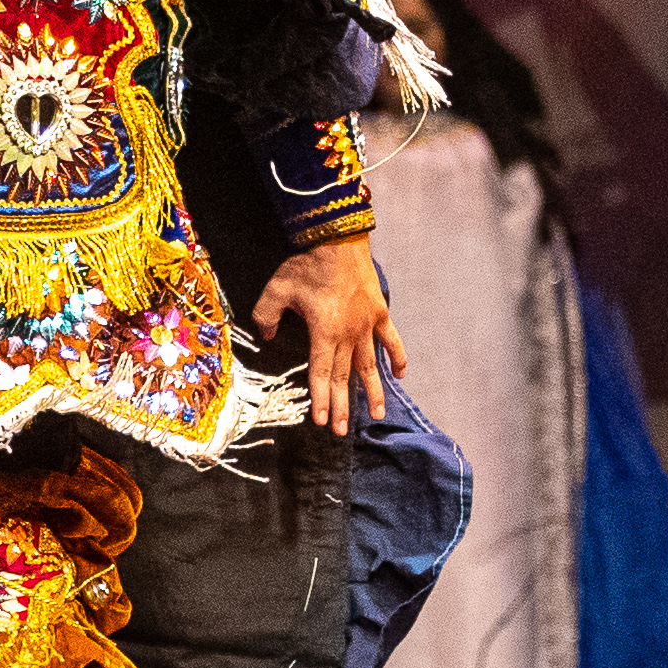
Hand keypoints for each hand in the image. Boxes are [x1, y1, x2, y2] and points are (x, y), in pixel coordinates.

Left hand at [249, 239, 403, 431]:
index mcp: (324, 332)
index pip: (322, 373)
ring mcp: (367, 324)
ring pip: (370, 365)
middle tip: (340, 431)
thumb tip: (267, 335)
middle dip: (342, 406)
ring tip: (377, 415)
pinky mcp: (379, 311)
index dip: (321, 398)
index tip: (320, 421)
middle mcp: (349, 333)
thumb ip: (267, 315)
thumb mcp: (276, 289)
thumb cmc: (306, 263)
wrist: (338, 237)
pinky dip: (397, 357)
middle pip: (345, 376)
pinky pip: (391, 339)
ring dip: (373, 392)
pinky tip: (400, 376)